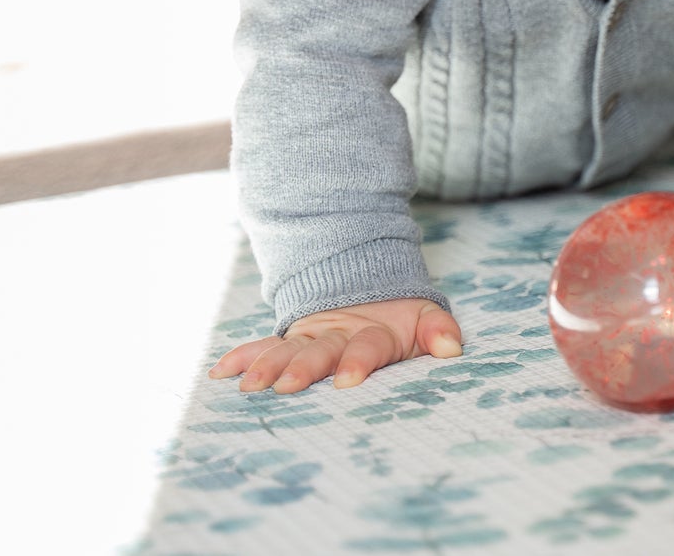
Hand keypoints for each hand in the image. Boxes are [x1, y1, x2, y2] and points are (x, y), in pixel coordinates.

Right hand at [208, 297, 462, 393]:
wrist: (369, 286)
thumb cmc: (401, 319)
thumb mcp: (425, 318)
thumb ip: (438, 330)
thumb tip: (453, 348)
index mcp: (373, 333)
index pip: (366, 348)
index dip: (359, 362)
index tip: (348, 381)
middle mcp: (338, 334)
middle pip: (320, 351)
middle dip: (304, 368)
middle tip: (285, 386)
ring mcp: (311, 337)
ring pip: (287, 350)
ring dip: (268, 366)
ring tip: (248, 385)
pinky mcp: (291, 341)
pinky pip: (264, 347)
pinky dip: (244, 356)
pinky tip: (221, 372)